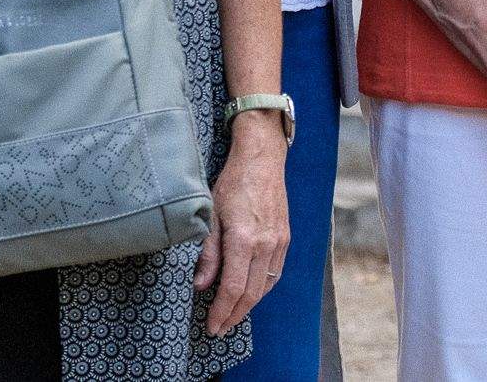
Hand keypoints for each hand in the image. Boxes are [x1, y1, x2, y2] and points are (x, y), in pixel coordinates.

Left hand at [195, 117, 288, 335]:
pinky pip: (275, 272)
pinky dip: (262, 288)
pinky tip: (250, 292)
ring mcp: (279, 241)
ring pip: (266, 286)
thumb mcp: (211, 215)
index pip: (233, 288)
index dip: (221, 311)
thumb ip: (208, 253)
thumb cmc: (233, 183)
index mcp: (245, 239)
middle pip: (252, 293)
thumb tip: (201, 285)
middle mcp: (266, 244)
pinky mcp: (285, 236)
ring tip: (232, 316)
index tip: (211, 326)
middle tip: (219, 329)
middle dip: (234, 315)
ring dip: (249, 305)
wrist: (262, 158)